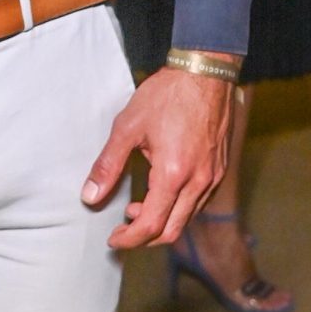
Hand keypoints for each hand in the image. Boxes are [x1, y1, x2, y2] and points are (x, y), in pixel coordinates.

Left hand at [82, 66, 235, 249]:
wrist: (205, 72)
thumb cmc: (167, 95)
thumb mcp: (128, 128)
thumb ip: (108, 165)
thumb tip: (90, 196)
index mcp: (174, 174)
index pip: (151, 226)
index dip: (129, 239)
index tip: (113, 239)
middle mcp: (199, 181)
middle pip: (172, 230)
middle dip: (145, 237)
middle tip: (122, 228)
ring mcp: (213, 176)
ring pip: (187, 218)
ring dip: (162, 222)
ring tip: (137, 207)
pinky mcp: (220, 168)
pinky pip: (199, 202)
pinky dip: (178, 208)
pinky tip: (161, 192)